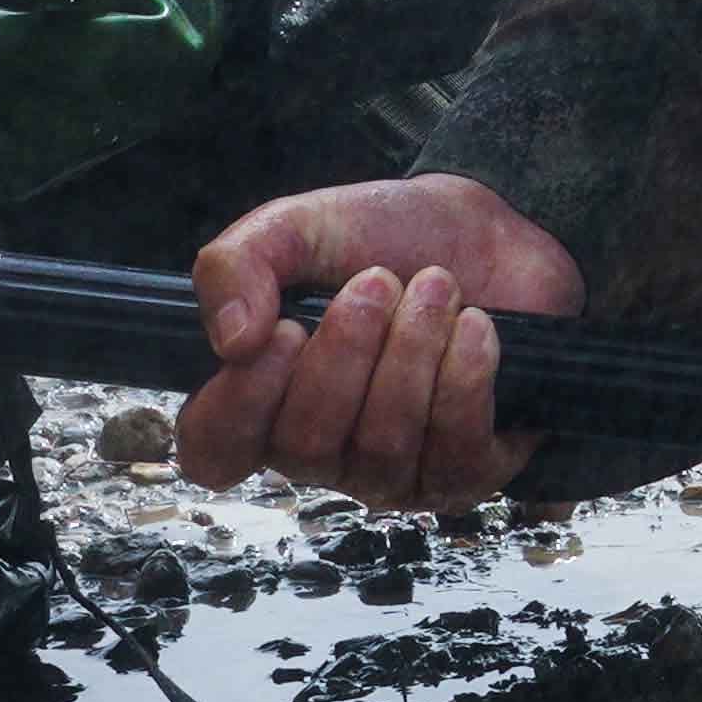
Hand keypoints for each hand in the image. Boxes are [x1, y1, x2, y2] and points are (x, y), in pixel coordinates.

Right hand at [183, 172, 580, 505]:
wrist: (486, 233)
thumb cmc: (383, 240)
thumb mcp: (296, 227)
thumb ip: (236, 265)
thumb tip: (231, 341)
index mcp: (265, 402)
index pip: (215, 452)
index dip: (241, 405)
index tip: (286, 331)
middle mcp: (321, 452)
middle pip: (304, 446)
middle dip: (347, 351)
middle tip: (379, 280)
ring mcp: (390, 473)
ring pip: (381, 448)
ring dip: (410, 350)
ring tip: (435, 286)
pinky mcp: (462, 474)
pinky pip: (454, 454)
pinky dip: (464, 377)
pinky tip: (474, 327)